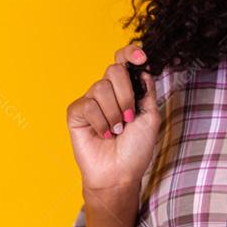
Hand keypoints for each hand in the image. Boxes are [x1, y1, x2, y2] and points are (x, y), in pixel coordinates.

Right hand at [66, 43, 160, 192]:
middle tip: (129, 118)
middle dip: (126, 95)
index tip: (142, 58)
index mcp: (126, 89)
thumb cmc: (136, 149)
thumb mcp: (150, 116)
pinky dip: (100, 122)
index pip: (123, 60)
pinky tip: (103, 134)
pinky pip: (88, 105)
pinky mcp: (76, 113)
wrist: (120, 173)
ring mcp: (91, 101)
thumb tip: (142, 68)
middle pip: (114, 70)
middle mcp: (108, 92)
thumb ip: (147, 90)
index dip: (130, 53)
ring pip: (101, 88)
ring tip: (116, 131)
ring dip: (114, 114)